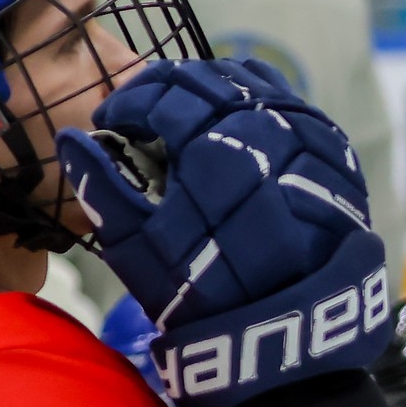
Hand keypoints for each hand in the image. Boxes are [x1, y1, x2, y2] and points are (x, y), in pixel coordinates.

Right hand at [61, 59, 389, 406]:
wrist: (296, 328)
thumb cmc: (207, 291)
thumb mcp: (140, 245)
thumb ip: (101, 184)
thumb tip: (70, 138)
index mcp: (212, 140)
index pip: (159, 92)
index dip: (126, 102)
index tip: (110, 121)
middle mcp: (265, 124)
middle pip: (207, 78)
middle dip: (167, 87)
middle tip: (145, 110)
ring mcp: (307, 134)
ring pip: (255, 82)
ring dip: (215, 87)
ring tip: (190, 113)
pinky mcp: (335, 153)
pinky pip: (294, 104)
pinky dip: (260, 101)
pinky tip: (242, 122)